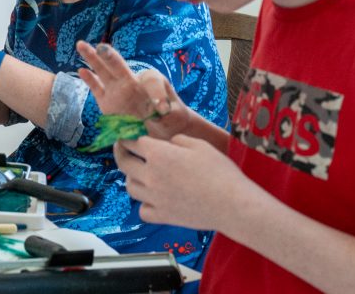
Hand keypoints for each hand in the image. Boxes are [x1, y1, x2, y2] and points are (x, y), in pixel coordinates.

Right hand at [76, 40, 192, 140]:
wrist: (162, 129)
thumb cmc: (171, 117)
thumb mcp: (176, 114)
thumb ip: (169, 111)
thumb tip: (161, 110)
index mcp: (151, 81)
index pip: (151, 81)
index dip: (157, 94)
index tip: (164, 110)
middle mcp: (132, 81)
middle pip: (118, 65)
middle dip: (109, 56)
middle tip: (100, 47)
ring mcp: (117, 90)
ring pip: (103, 72)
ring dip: (92, 59)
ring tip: (81, 45)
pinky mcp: (107, 102)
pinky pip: (97, 89)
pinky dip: (90, 80)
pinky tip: (81, 71)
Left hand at [115, 134, 256, 231]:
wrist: (233, 205)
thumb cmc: (220, 172)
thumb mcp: (200, 145)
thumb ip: (178, 140)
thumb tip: (168, 144)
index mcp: (158, 154)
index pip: (133, 142)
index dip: (129, 137)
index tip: (126, 136)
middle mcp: (150, 176)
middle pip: (124, 163)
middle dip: (121, 153)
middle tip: (122, 150)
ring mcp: (154, 198)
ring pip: (130, 187)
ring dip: (132, 178)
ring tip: (138, 174)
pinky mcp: (162, 216)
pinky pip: (142, 210)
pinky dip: (144, 204)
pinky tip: (152, 199)